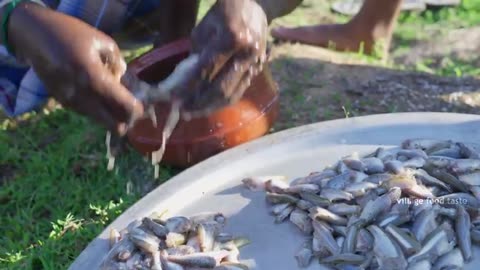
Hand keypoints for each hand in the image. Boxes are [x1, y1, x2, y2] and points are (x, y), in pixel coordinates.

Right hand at [9, 3, 143, 134]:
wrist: (34, 36)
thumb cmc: (72, 34)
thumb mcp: (103, 42)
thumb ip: (119, 64)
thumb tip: (124, 81)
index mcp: (94, 79)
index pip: (124, 107)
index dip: (137, 110)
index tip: (142, 105)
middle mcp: (82, 96)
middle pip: (113, 126)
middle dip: (126, 121)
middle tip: (131, 110)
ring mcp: (70, 102)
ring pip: (100, 120)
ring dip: (111, 114)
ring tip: (115, 97)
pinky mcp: (62, 102)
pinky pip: (87, 112)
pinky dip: (97, 108)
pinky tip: (98, 92)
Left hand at [176, 0, 267, 115]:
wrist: (257, 5)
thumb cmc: (226, 10)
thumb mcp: (205, 25)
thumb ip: (197, 52)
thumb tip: (186, 80)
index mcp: (231, 38)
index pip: (206, 71)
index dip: (189, 88)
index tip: (174, 99)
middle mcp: (246, 54)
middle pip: (221, 89)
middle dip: (200, 104)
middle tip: (183, 112)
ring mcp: (256, 63)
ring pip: (233, 94)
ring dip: (212, 107)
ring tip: (195, 112)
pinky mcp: (260, 68)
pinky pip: (241, 90)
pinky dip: (224, 100)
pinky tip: (211, 104)